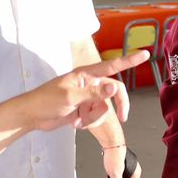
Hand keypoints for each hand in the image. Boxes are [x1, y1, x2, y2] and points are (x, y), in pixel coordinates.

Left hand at [27, 52, 147, 131]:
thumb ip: (94, 93)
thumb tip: (113, 89)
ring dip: (94, 118)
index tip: (145, 54)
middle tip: (123, 117)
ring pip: (105, 107)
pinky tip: (75, 123)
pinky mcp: (84, 109)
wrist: (32, 116)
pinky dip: (88, 122)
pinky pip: (97, 117)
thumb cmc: (45, 100)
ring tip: (78, 121)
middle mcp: (89, 84)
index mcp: (86, 74)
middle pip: (114, 92)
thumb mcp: (70, 97)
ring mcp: (87, 97)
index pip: (112, 66)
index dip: (130, 60)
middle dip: (118, 106)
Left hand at [101, 144, 133, 177]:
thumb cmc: (115, 156)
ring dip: (117, 176)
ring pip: (124, 173)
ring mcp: (130, 162)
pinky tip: (110, 170)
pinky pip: (121, 167)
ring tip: (109, 176)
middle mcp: (135, 167)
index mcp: (136, 172)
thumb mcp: (115, 174)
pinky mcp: (125, 159)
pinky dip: (116, 170)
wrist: (111, 144)